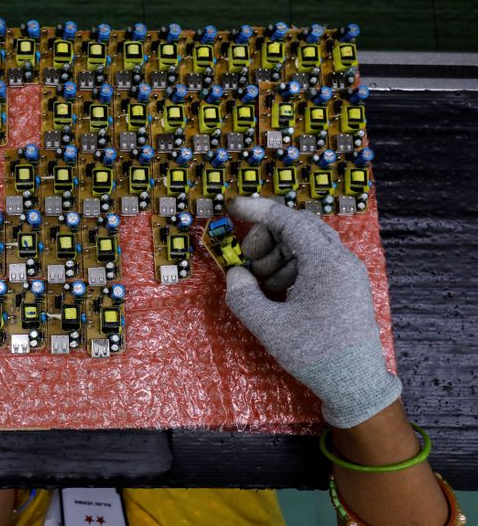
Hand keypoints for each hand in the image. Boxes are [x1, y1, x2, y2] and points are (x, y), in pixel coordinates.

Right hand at [224, 196, 400, 427]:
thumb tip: (236, 274)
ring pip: (306, 245)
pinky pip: (315, 263)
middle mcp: (341, 260)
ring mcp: (347, 273)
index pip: (289, 220)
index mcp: (326, 262)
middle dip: (267, 237)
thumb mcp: (269, 326)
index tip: (233, 205)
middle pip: (299, 228)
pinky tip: (277, 293)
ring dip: (277, 256)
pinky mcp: (347, 287)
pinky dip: (291, 269)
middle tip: (246, 261)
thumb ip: (244, 295)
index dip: (258, 210)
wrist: (355, 384)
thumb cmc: (314, 354)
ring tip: (261, 285)